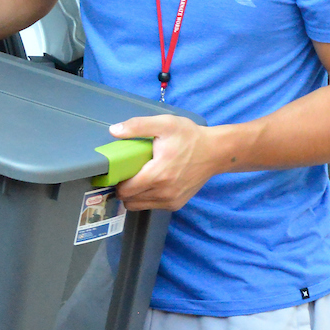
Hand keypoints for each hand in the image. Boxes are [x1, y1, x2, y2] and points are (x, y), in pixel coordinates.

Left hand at [108, 114, 229, 210]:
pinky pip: (152, 206)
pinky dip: (147, 198)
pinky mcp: (176, 205)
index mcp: (158, 175)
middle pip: (129, 200)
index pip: (125, 190)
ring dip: (135, 195)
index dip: (117, 181)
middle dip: (124, 188)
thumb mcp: (165, 124)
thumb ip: (138, 126)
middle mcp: (163, 193)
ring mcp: (170, 201)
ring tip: (139, 177)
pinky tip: (152, 183)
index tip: (118, 171)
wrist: (216, 152)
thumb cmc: (190, 137)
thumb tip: (114, 130)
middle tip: (127, 173)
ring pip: (139, 205)